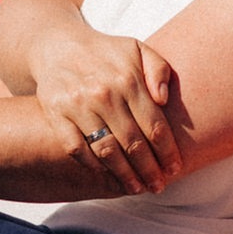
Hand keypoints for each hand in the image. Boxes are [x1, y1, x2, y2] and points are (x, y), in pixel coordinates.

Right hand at [30, 32, 179, 195]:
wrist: (58, 45)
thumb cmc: (106, 52)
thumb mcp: (137, 48)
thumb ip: (158, 69)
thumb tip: (164, 99)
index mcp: (128, 79)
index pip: (154, 125)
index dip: (167, 151)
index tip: (175, 169)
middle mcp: (104, 94)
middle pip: (133, 143)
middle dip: (149, 170)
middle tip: (159, 186)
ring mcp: (79, 105)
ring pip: (107, 151)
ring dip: (124, 175)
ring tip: (137, 188)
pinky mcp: (57, 115)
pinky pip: (77, 149)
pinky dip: (93, 166)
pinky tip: (107, 176)